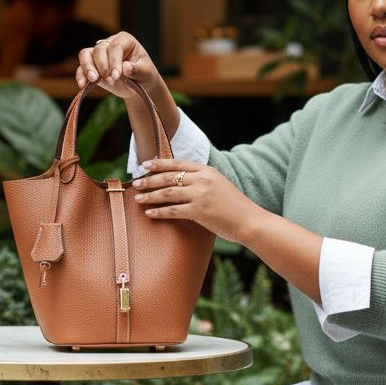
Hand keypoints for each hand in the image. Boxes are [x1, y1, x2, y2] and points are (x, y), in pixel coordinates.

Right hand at [76, 30, 161, 98]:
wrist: (139, 84)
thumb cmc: (144, 74)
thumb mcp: (146, 72)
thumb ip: (136, 69)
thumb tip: (125, 68)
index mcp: (125, 40)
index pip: (116, 46)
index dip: (114, 60)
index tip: (117, 75)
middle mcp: (109, 44)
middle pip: (99, 49)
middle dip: (102, 65)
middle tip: (110, 80)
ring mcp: (99, 55)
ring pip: (86, 54)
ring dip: (88, 67)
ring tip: (93, 79)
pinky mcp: (92, 67)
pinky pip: (81, 68)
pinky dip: (80, 76)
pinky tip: (82, 85)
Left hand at [132, 159, 258, 245]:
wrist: (249, 221)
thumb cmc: (235, 207)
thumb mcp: (220, 185)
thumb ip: (203, 182)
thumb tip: (183, 184)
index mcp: (207, 171)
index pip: (178, 164)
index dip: (159, 163)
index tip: (145, 165)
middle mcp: (202, 180)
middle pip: (169, 177)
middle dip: (149, 180)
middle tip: (136, 183)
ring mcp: (200, 195)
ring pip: (167, 193)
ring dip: (150, 195)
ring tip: (138, 198)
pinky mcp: (199, 211)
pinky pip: (173, 210)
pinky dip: (159, 211)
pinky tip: (149, 213)